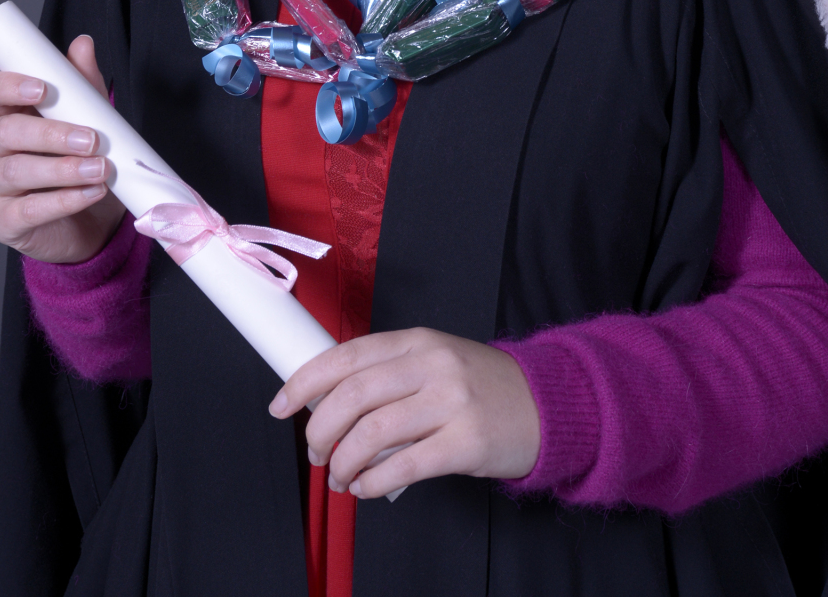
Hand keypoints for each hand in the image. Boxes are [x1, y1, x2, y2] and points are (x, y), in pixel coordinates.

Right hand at [0, 34, 125, 262]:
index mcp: (10, 117)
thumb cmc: (83, 164)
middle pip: (5, 132)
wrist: (95, 222)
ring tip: (100, 169)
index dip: (8, 87)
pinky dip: (63, 201)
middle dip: (50, 133)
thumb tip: (82, 44)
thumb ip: (83, 85)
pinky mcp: (3, 221)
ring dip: (62, 168)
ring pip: (15, 170)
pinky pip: (28, 210)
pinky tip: (91, 193)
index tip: (42, 89)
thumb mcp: (90, 120)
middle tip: (91, 139)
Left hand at [268, 328, 540, 499]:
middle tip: (315, 452)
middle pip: (353, 395)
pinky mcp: (466, 442)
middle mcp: (432, 365)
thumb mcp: (434, 362)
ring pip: (373, 433)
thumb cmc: (479, 387)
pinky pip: (404, 466)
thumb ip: (389, 374)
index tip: (281, 405)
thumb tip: (327, 402)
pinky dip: (373, 482)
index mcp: (417, 341)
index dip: (306, 381)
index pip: (348, 355)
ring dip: (344, 462)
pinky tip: (366, 487)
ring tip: (340, 477)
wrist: (546, 405)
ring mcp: (451, 402)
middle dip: (320, 429)